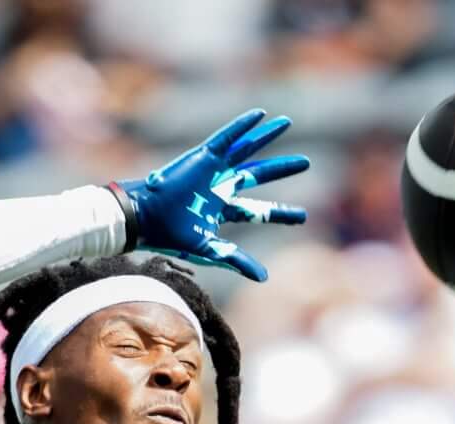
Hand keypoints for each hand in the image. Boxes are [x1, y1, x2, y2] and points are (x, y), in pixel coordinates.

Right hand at [113, 110, 309, 282]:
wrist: (149, 218)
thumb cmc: (173, 235)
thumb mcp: (210, 250)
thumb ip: (236, 260)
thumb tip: (264, 278)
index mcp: (223, 210)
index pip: (258, 211)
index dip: (280, 213)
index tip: (303, 216)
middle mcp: (221, 187)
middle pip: (258, 175)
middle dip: (281, 169)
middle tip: (305, 162)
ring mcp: (213, 170)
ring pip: (246, 150)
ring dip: (265, 136)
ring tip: (287, 122)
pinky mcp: (204, 156)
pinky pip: (227, 137)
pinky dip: (242, 126)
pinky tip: (260, 114)